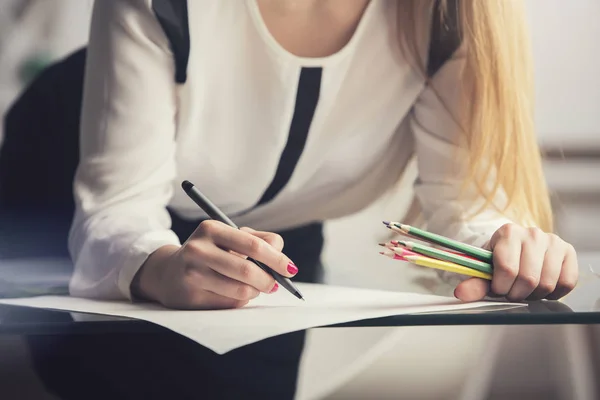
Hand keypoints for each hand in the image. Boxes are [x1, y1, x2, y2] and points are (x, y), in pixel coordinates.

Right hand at [131, 221, 297, 308]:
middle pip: (248, 271)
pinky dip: (239, 301)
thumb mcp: (231, 238)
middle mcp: (198, 250)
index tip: (290, 269)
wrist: (169, 272)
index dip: (277, 259)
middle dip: (268, 280)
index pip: (253, 245)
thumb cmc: (211, 252)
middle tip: (275, 285)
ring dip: (254, 292)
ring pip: (240, 291)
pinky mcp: (190, 298)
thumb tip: (283, 258)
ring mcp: (192, 275)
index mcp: (211, 229)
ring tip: (253, 287)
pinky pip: (229, 304)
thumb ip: (260, 241)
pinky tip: (232, 293)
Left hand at [454, 224, 577, 301]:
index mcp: (508, 233)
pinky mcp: (568, 251)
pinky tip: (542, 287)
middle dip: (517, 293)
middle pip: (528, 279)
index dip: (501, 287)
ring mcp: (553, 241)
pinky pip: (567, 282)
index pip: (507, 269)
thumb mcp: (484, 269)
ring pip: (547, 283)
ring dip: (534, 295)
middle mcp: (532, 233)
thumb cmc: (500, 260)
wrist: (518, 248)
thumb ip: (474, 282)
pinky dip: (554, 293)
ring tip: (525, 289)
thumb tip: (461, 294)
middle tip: (511, 292)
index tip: (497, 289)